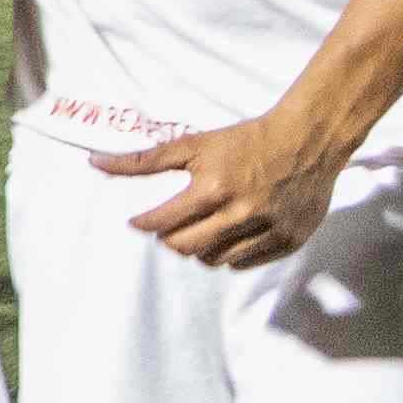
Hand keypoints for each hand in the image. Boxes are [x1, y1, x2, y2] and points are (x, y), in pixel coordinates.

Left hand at [99, 109, 352, 269]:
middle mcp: (242, 213)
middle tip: (168, 227)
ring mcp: (269, 229)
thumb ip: (144, 159)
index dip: (144, 223)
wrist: (308, 140)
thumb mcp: (194, 144)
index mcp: (214, 188)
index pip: (161, 223)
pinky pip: (243, 263)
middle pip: (184, 248)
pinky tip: (227, 234)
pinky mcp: (289, 241)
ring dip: (198, 249)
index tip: (139, 220)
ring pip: (214, 260)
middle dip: (168, 240)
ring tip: (199, 228)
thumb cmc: (246, 140)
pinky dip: (229, 254)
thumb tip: (95, 162)